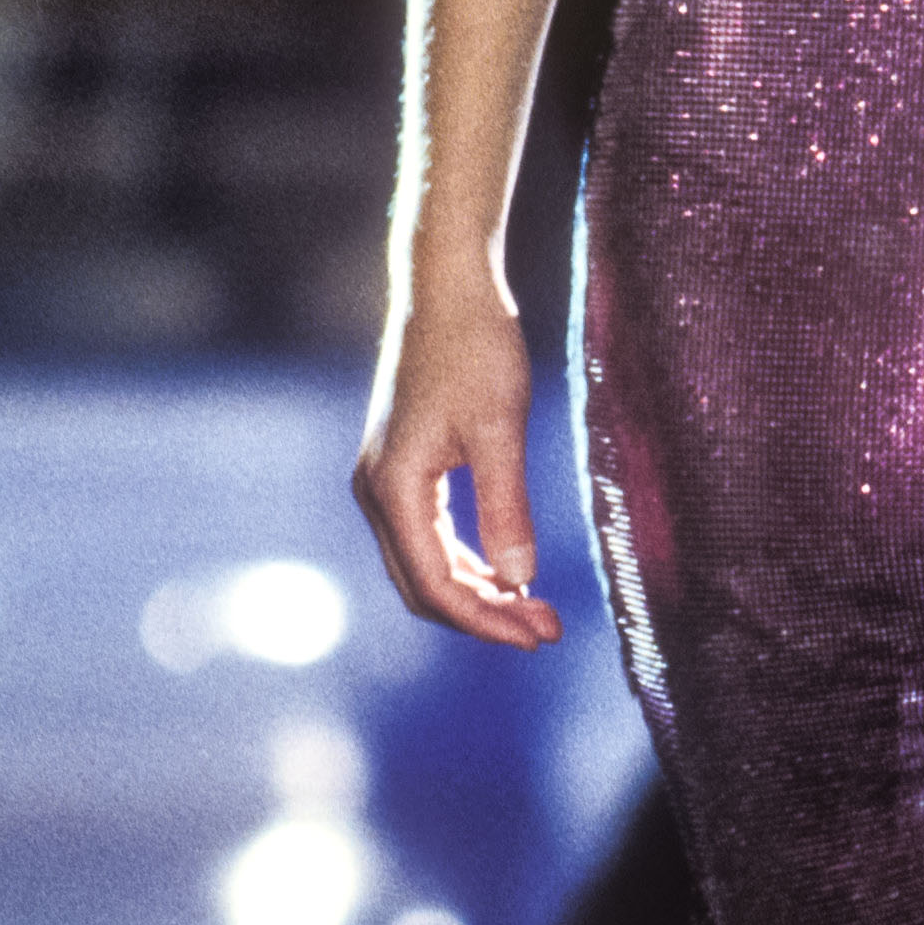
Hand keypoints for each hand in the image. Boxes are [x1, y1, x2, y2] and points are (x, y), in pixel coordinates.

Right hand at [352, 279, 561, 650]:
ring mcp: (384, 479)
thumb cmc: (474, 347)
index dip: (486, 620)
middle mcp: (377, 490)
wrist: (447, 288)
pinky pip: (428, 537)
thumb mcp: (499, 429)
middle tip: (546, 630)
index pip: (435, 584)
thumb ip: (506, 507)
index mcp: (394, 486)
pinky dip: (466, 562)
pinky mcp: (401, 467)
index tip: (540, 636)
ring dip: (476, 592)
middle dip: (483, 615)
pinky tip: (507, 570)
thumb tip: (521, 580)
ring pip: (424, 565)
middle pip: (423, 585)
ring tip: (535, 608)